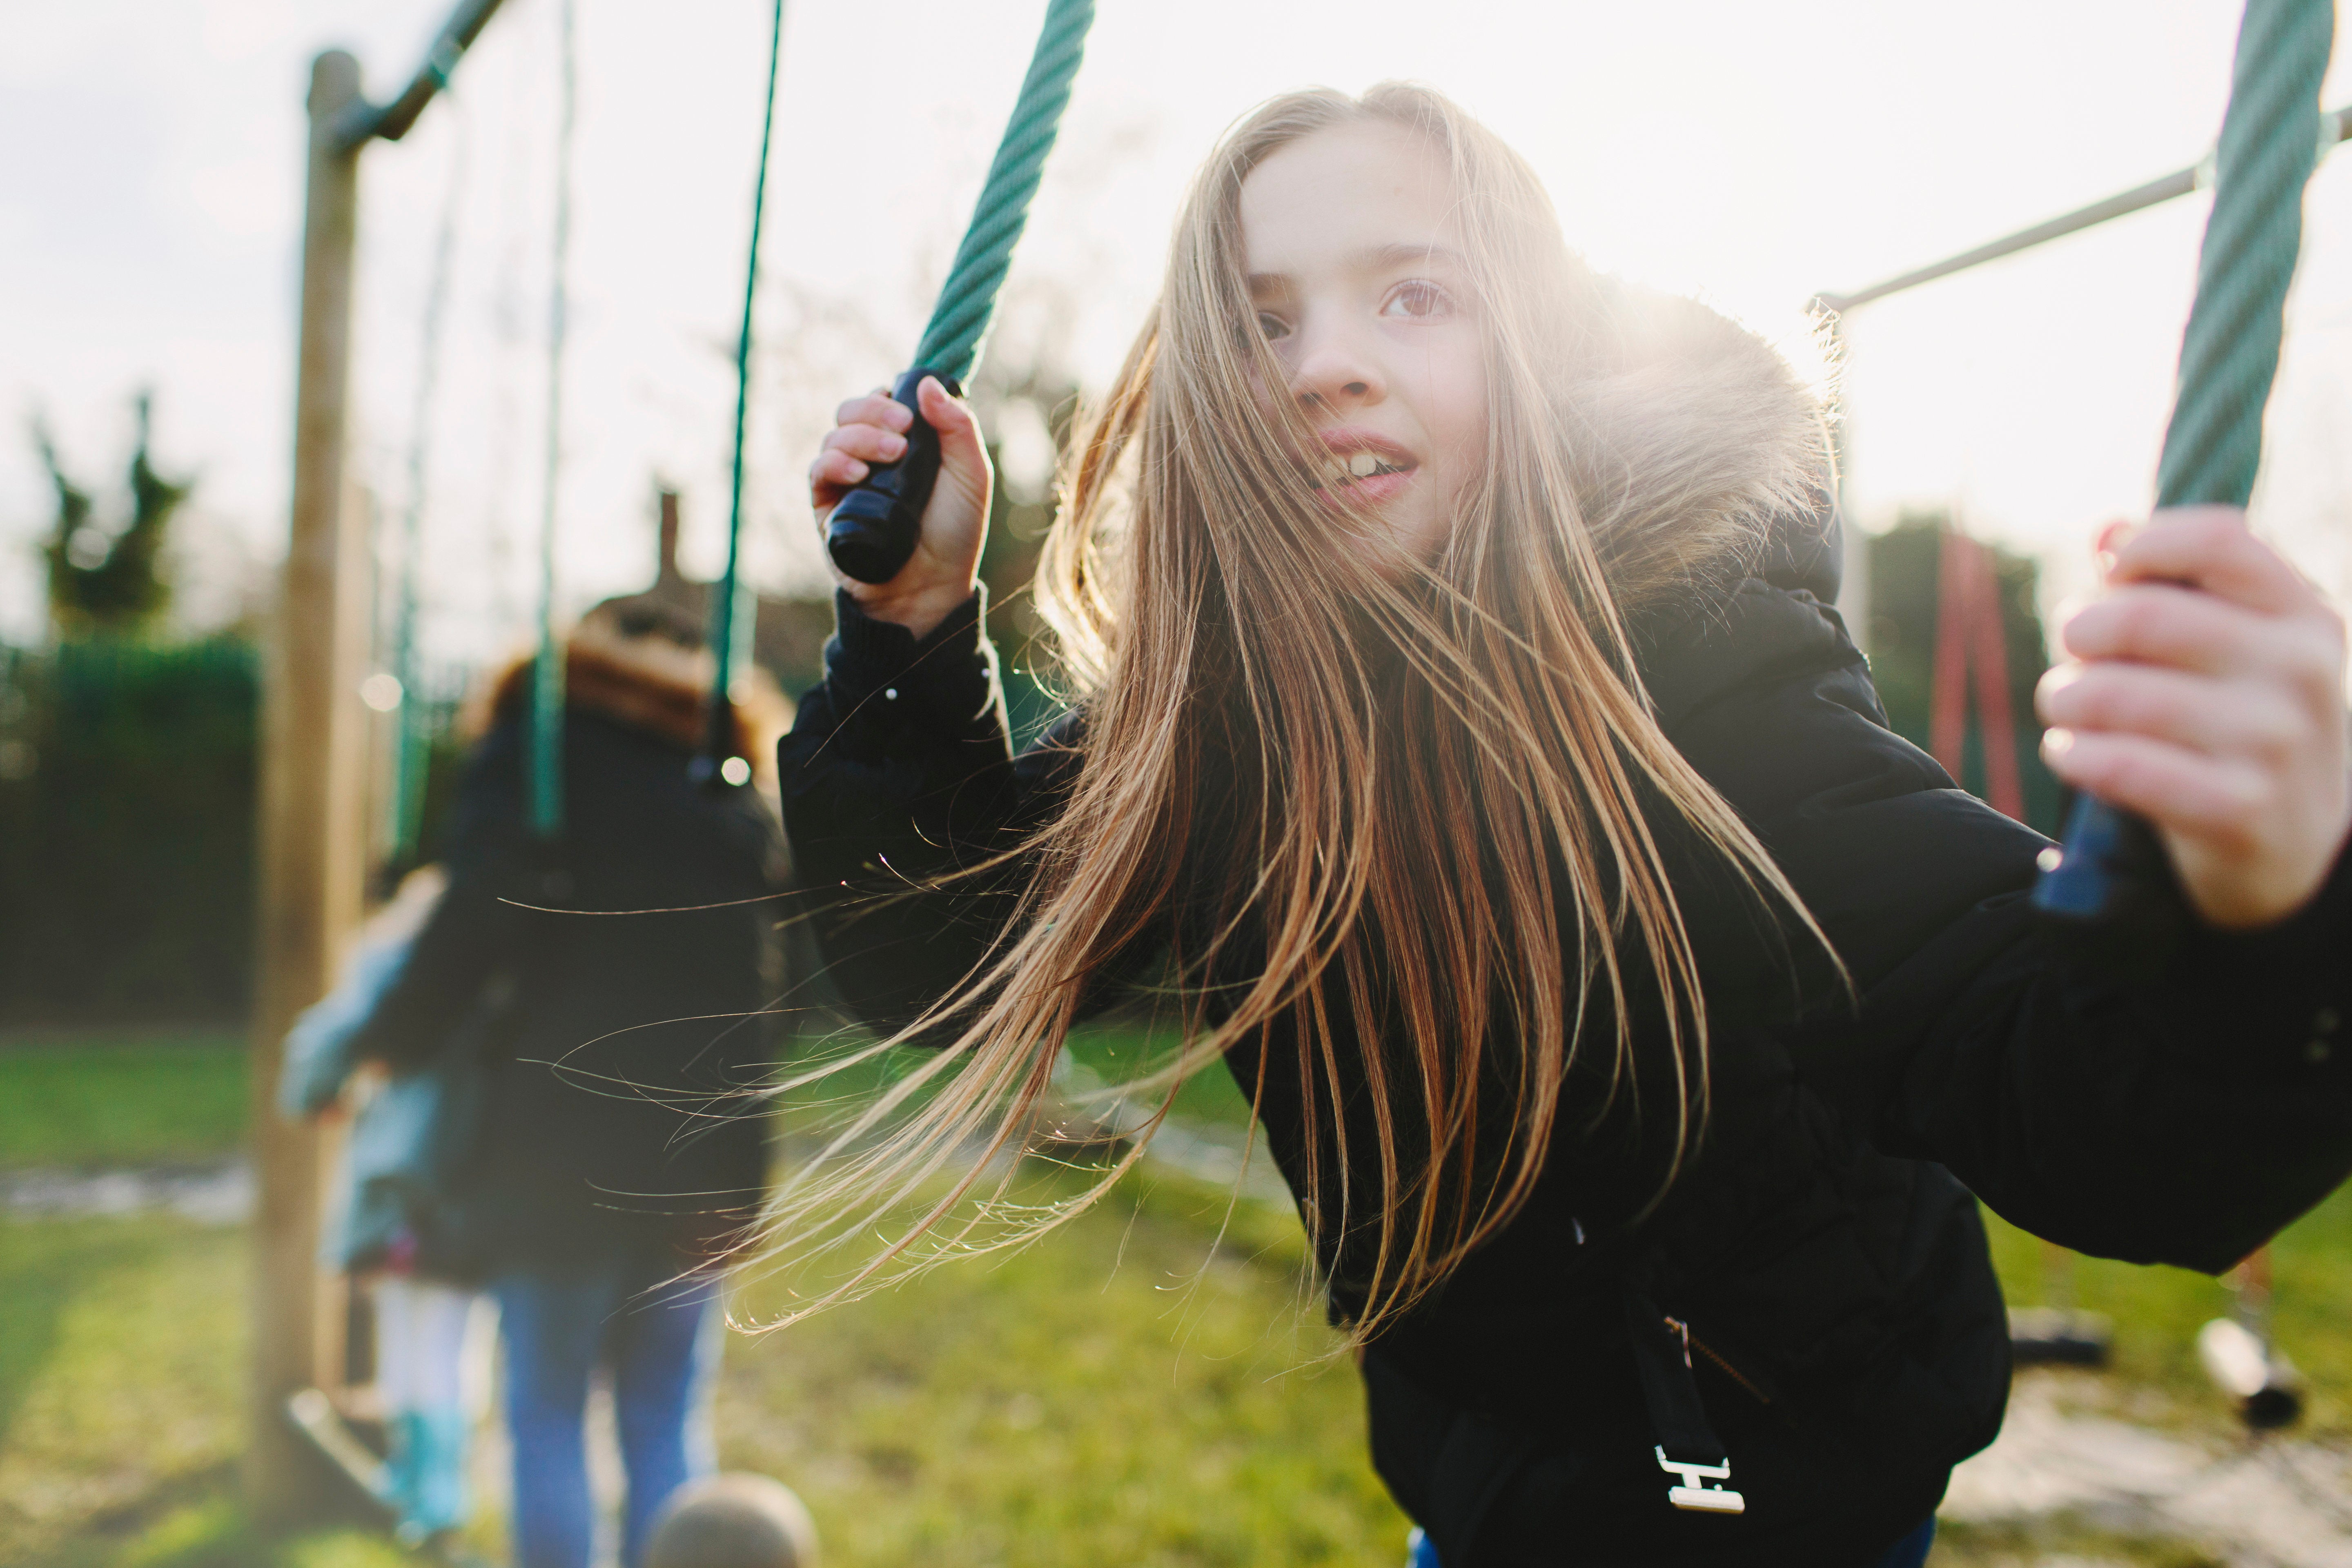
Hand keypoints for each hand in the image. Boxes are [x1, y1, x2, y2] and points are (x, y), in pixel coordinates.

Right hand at [809, 375, 991, 639]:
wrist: (931, 587)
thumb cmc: (955, 532)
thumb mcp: (972, 475)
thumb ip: (958, 426)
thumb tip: (926, 382)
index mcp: (903, 443)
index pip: (882, 401)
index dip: (889, 398)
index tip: (910, 412)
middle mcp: (870, 456)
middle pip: (852, 411)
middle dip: (874, 411)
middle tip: (903, 430)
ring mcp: (845, 479)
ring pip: (834, 435)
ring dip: (860, 436)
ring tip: (891, 455)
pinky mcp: (827, 506)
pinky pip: (817, 470)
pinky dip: (834, 463)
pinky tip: (857, 472)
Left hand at [2037, 507, 2351, 929]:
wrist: (2299, 848)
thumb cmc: (2241, 724)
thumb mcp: (2235, 647)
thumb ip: (2175, 584)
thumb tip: (2108, 532)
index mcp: (2301, 615)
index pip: (2217, 540)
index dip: (2141, 549)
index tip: (2111, 577)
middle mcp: (2298, 671)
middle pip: (2142, 616)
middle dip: (2080, 632)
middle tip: (2074, 655)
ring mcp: (2273, 743)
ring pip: (2115, 693)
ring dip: (2065, 697)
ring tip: (2068, 706)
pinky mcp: (2237, 810)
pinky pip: (2120, 766)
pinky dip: (2076, 754)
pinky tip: (2074, 751)